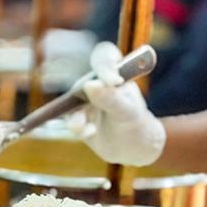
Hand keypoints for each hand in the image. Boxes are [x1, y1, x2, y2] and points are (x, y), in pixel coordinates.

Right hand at [69, 41, 165, 166]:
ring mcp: (84, 100)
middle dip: (75, 87)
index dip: (105, 65)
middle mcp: (96, 83)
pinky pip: (70, 119)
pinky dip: (77, 126)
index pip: (104, 58)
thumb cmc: (136, 123)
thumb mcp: (128, 112)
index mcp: (114, 73)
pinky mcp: (77, 118)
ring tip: (89, 127)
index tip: (115, 81)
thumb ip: (111, 98)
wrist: (133, 149)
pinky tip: (90, 132)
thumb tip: (89, 84)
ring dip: (77, 114)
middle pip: (78, 74)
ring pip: (70, 101)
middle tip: (84, 96)